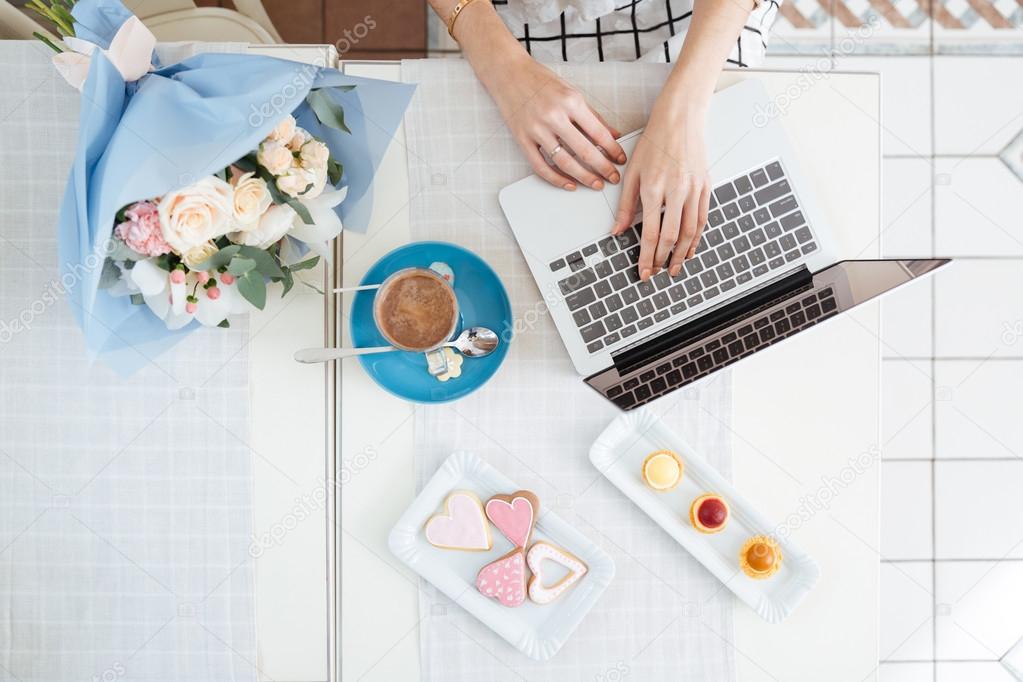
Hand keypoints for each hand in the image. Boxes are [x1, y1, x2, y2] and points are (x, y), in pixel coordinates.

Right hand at [486, 55, 626, 191]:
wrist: (509, 73)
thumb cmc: (540, 81)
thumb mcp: (573, 92)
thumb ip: (593, 116)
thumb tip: (613, 134)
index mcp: (571, 102)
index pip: (599, 133)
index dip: (613, 150)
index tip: (620, 159)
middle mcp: (554, 116)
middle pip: (584, 151)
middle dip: (603, 168)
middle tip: (612, 177)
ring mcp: (536, 129)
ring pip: (564, 162)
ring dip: (583, 177)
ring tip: (595, 183)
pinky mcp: (522, 139)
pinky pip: (540, 166)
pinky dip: (556, 179)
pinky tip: (569, 184)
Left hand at [612, 104, 710, 280]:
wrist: (680, 118)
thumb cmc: (654, 141)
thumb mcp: (632, 172)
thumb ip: (626, 205)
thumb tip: (618, 230)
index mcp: (654, 188)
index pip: (651, 233)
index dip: (647, 257)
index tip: (644, 272)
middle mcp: (676, 190)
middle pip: (672, 237)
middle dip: (664, 259)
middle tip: (658, 273)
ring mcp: (694, 189)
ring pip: (690, 232)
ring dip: (683, 254)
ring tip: (675, 268)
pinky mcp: (706, 186)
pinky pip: (703, 219)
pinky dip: (697, 238)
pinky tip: (690, 248)